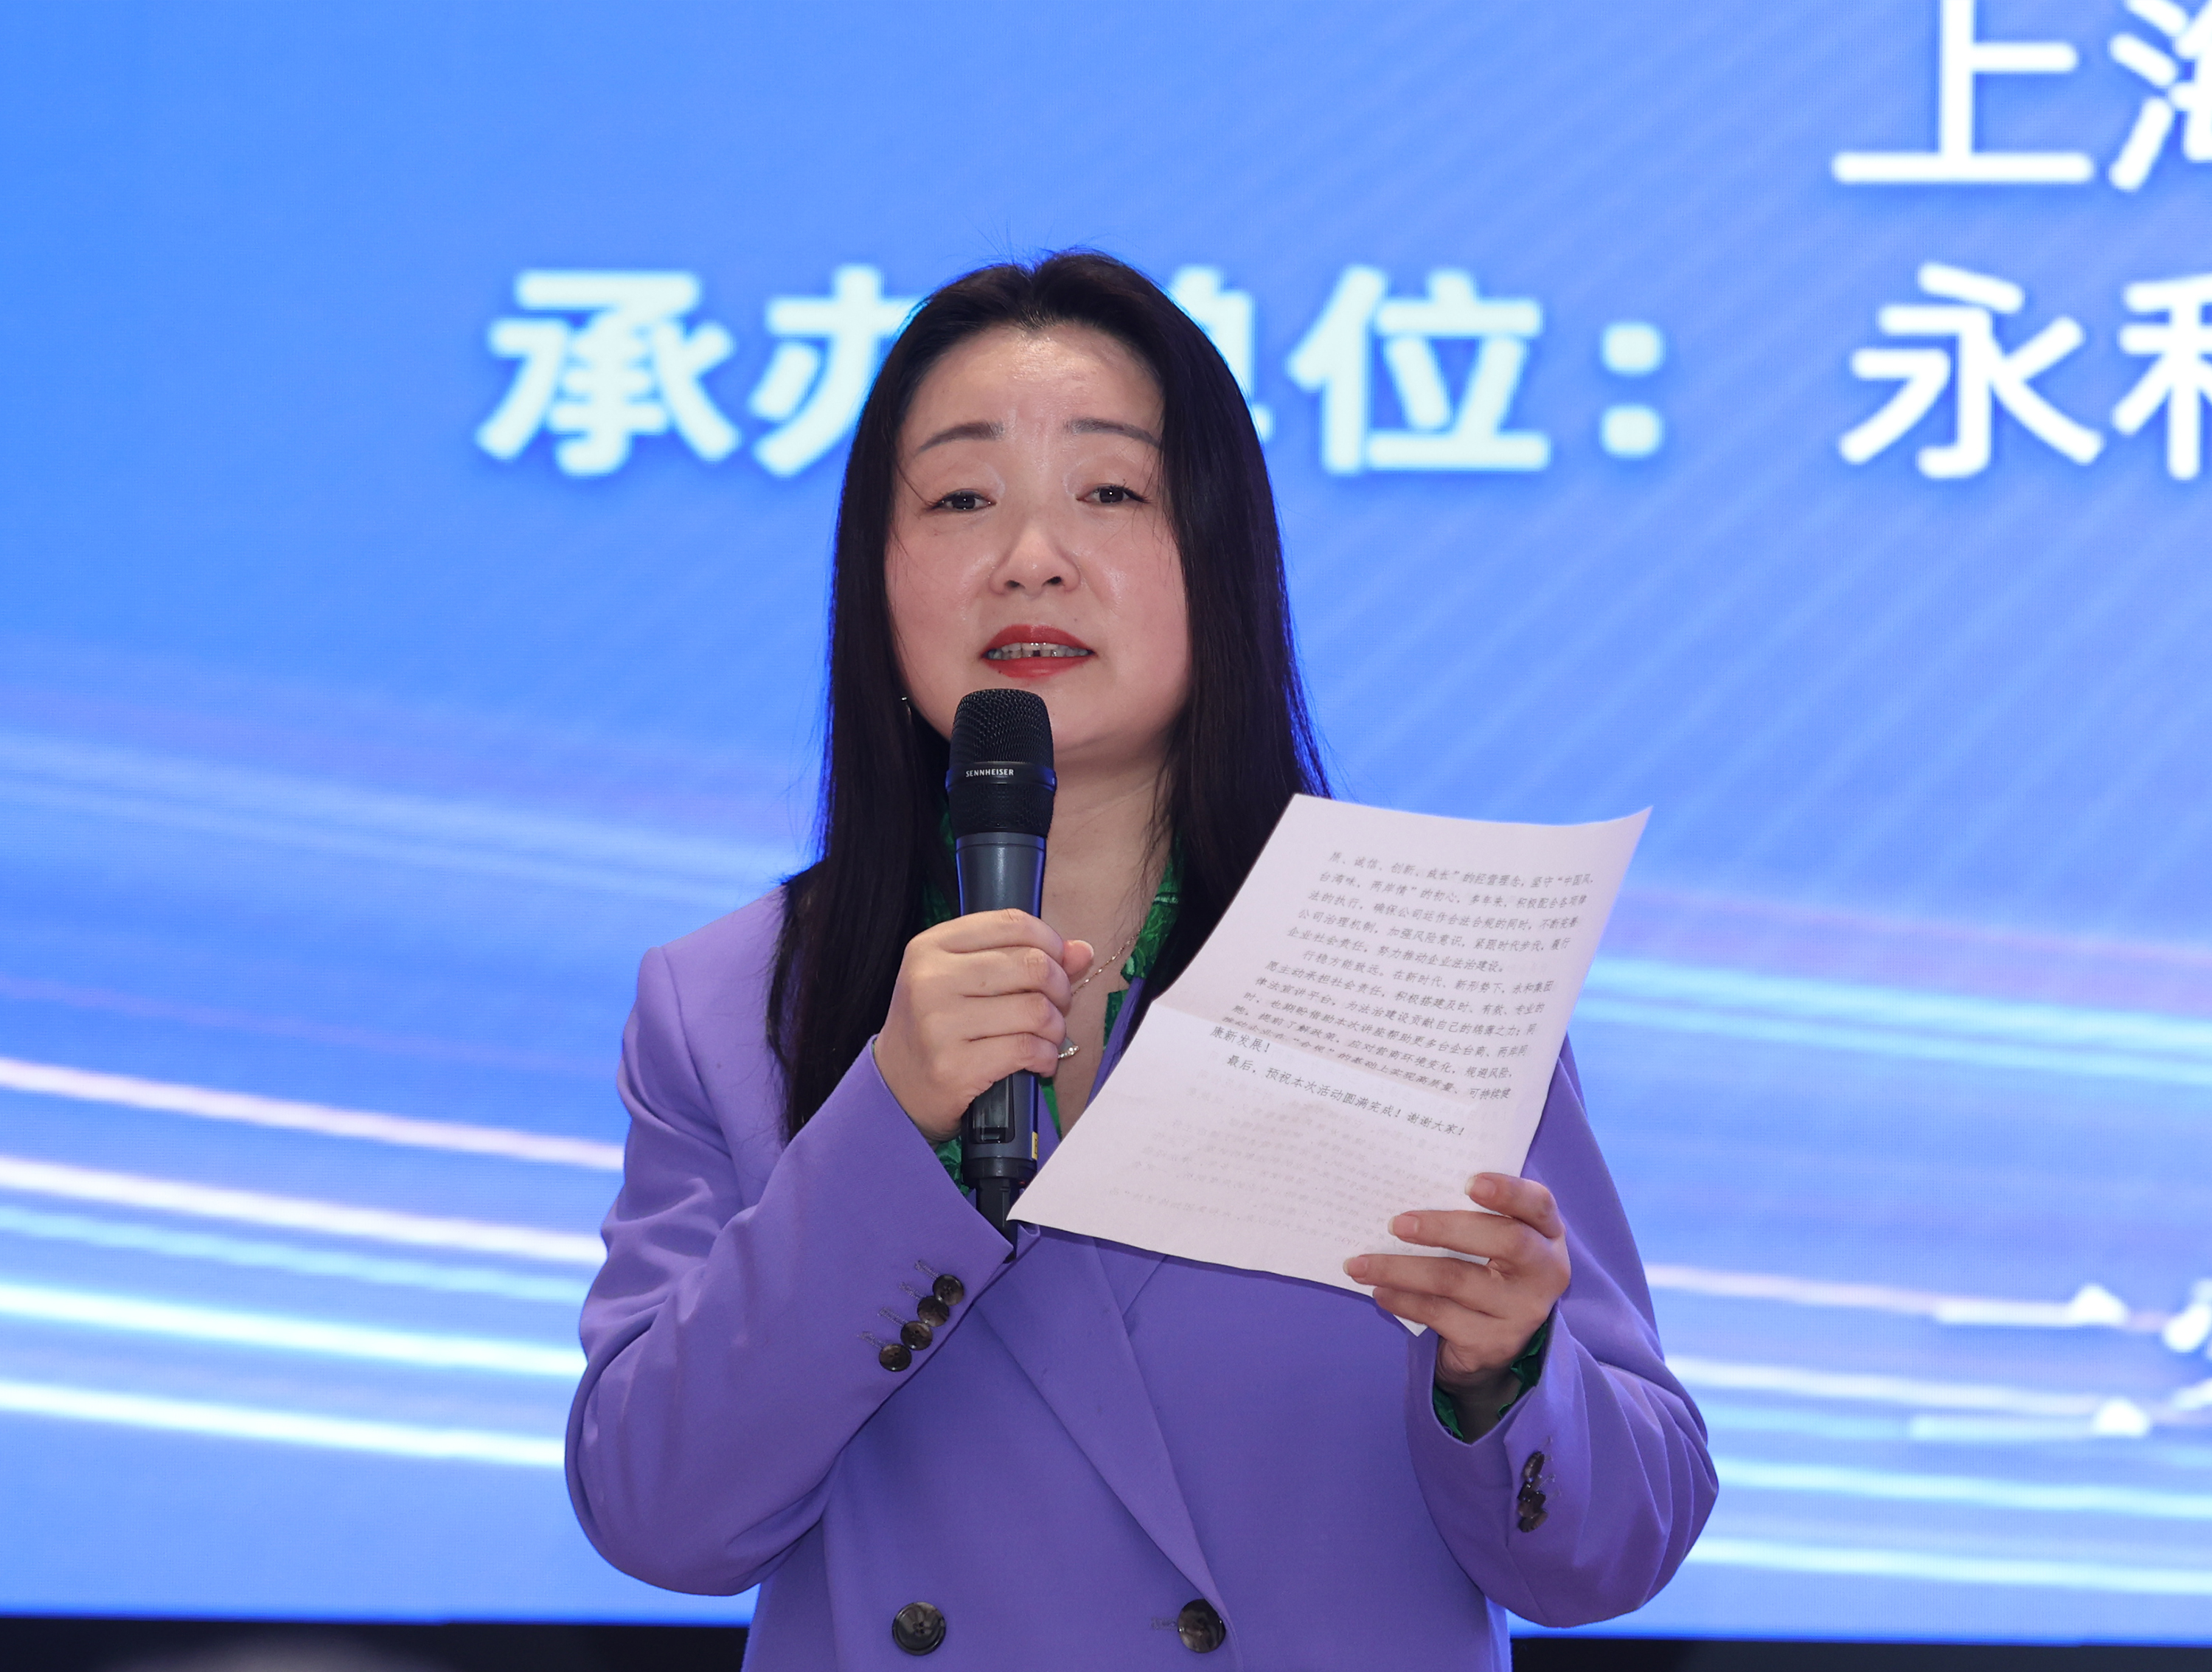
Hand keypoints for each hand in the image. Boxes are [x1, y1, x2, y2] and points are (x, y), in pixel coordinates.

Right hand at [873, 910, 1093, 1141]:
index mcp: (931, 947)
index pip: (1011, 923)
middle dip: (1059, 988)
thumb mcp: (966, 979)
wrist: (898, 1087)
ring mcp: (939, 1024)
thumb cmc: (939, 1026)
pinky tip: (1039, 1061)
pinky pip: (1027, 1050)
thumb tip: (1082, 951)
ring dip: (1055, 1027)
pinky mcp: (954, 1067)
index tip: (1057, 963)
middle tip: (1056, 1006)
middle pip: (1031, 965)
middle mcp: (931, 980)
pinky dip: (1046, 1056)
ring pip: (1035, 1010)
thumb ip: (1022, 957)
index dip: (1049, 941)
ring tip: (1047, 1037)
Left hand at [1343, 1174, 1569, 1436]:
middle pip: (1504, 1241)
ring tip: (1360, 1264)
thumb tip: (1408, 1184)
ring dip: (1401, 1269)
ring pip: (1457, 1281)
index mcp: (1546, 1233)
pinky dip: (1403, 1301)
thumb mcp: (1493, 1237)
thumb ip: (1473, 1212)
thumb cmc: (1486, 1266)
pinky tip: (1380, 1291)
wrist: (1495, 1341)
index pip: (1539, 1204)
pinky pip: (1440, 1315)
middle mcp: (1544, 1272)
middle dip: (1445, 1227)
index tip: (1471, 1182)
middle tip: (1396, 1223)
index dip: (1509, 1191)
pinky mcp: (1493, 1343)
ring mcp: (1522, 1312)